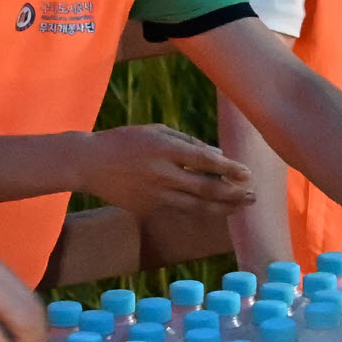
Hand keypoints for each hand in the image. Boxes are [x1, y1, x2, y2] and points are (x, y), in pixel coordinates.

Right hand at [76, 125, 254, 221]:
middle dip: (233, 194)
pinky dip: (200, 210)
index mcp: (165, 150)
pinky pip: (180, 209)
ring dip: (222, 208)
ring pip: (196, 206)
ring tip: (241, 207)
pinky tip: (216, 210)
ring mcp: (155, 195)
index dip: (229, 169)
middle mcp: (162, 174)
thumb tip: (218, 157)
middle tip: (253, 196)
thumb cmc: (125, 141)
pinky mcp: (148, 208)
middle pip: (206, 189)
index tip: (248, 173)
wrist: (88, 163)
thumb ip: (188, 143)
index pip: (205, 162)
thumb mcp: (157, 131)